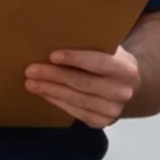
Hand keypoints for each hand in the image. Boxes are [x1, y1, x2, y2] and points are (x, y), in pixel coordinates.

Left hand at [25, 43, 145, 126]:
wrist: (129, 87)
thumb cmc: (111, 62)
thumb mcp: (111, 50)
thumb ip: (93, 45)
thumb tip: (57, 37)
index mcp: (127, 69)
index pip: (99, 62)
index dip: (75, 58)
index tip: (52, 55)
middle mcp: (123, 92)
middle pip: (83, 83)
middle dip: (54, 76)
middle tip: (31, 70)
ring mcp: (113, 110)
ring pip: (76, 99)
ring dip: (50, 91)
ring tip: (30, 82)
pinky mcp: (102, 122)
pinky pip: (74, 112)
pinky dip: (56, 101)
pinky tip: (44, 93)